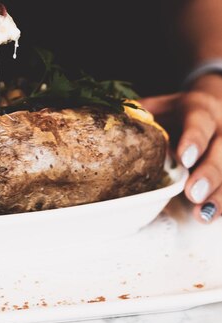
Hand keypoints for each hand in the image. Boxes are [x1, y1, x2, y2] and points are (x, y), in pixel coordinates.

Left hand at [140, 78, 221, 223]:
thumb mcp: (158, 106)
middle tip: (193, 193)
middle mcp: (219, 129)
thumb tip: (111, 120)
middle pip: (221, 151)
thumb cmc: (173, 112)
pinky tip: (210, 216)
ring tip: (203, 214)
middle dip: (209, 173)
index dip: (193, 139)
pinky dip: (221, 203)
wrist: (205, 107)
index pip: (199, 122)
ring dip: (218, 195)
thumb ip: (139, 113)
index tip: (184, 158)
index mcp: (198, 110)